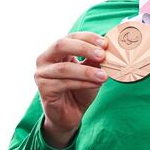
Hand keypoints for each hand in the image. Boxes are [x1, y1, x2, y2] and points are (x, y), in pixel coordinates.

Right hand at [34, 32, 107, 147]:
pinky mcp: (44, 89)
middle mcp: (45, 59)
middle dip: (84, 48)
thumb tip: (107, 47)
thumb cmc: (80, 88)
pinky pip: (65, 84)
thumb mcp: (91, 70)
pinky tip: (96, 84)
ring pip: (64, 68)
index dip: (88, 37)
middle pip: (61, 45)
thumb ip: (95, 59)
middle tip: (102, 55)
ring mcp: (42, 74)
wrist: (70, 113)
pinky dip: (83, 83)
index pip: (71, 36)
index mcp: (57, 50)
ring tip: (104, 76)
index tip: (105, 43)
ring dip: (87, 71)